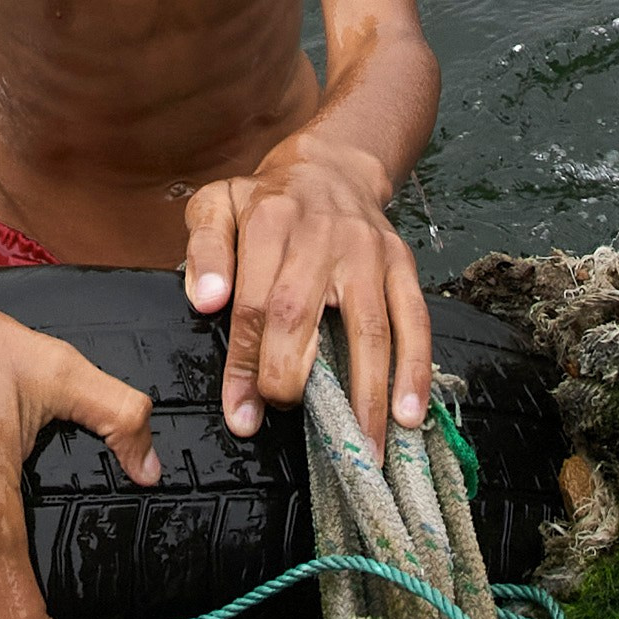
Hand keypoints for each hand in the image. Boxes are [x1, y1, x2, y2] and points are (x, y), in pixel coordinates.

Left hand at [182, 140, 430, 455]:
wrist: (332, 169)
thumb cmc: (266, 202)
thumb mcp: (217, 205)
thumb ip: (205, 251)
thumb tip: (205, 302)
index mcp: (271, 222)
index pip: (254, 303)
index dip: (246, 363)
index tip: (241, 413)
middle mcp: (322, 236)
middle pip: (302, 316)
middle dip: (290, 379)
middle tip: (284, 417)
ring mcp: (369, 252)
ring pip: (368, 328)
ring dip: (365, 395)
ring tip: (362, 450)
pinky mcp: (403, 265)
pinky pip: (414, 321)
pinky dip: (414, 371)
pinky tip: (408, 415)